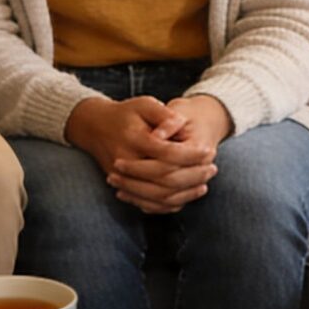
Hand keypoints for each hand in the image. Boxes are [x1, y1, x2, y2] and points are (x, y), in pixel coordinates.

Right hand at [66, 96, 216, 214]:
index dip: (191, 154)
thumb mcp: (144, 104)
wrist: (95, 127)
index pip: (167, 153)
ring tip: (204, 185)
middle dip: (192, 176)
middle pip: (164, 178)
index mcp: (133, 139)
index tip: (210, 150)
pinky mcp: (124, 188)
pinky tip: (186, 197)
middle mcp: (125, 161)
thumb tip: (180, 123)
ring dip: (184, 193)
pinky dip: (168, 205)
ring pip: (157, 196)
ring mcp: (122, 178)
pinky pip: (148, 204)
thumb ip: (163, 114)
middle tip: (212, 169)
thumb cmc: (125, 113)